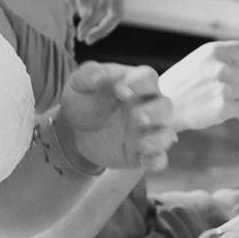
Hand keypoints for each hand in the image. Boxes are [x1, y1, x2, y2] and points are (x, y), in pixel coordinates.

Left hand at [27, 0, 123, 42]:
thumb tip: (87, 17)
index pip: (106, 7)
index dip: (93, 23)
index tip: (80, 35)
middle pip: (116, 12)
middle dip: (101, 29)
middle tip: (86, 41)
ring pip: (114, 11)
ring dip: (101, 25)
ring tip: (85, 36)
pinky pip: (107, 6)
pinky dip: (99, 17)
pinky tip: (87, 24)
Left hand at [57, 61, 175, 172]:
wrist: (72, 131)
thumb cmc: (82, 100)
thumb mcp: (78, 83)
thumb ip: (89, 74)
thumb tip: (99, 75)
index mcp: (134, 84)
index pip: (148, 77)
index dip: (139, 82)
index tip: (120, 90)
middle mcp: (146, 106)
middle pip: (164, 106)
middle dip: (155, 112)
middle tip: (137, 116)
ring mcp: (146, 131)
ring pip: (166, 134)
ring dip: (159, 139)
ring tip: (143, 144)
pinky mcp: (141, 153)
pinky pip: (158, 159)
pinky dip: (157, 161)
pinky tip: (146, 162)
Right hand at [160, 41, 238, 130]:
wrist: (160, 107)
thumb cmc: (179, 85)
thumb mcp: (197, 61)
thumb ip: (222, 58)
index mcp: (213, 51)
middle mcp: (220, 67)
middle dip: (234, 84)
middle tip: (209, 90)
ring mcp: (223, 87)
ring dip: (232, 99)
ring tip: (208, 100)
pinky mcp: (224, 107)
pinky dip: (238, 113)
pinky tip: (219, 112)